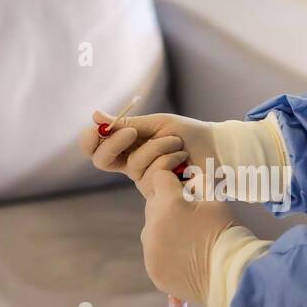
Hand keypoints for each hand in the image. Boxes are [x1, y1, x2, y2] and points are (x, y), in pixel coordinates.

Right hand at [79, 111, 217, 192]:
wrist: (215, 148)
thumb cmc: (188, 133)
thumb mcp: (157, 124)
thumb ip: (128, 124)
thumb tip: (95, 115)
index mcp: (127, 146)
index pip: (96, 147)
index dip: (90, 140)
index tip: (98, 128)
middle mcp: (130, 164)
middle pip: (102, 161)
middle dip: (114, 145)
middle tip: (132, 133)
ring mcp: (143, 179)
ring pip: (134, 164)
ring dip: (158, 148)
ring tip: (177, 143)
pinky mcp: (158, 191)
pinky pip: (152, 175)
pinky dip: (169, 160)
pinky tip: (183, 159)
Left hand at [140, 169, 236, 306]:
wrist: (229, 275)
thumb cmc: (226, 233)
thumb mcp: (216, 200)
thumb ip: (199, 184)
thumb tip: (190, 178)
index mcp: (168, 204)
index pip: (160, 178)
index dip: (173, 180)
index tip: (185, 186)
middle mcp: (152, 225)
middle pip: (153, 203)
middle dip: (167, 203)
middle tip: (190, 214)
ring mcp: (150, 250)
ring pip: (151, 228)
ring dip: (164, 227)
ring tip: (188, 239)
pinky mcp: (153, 269)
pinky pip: (153, 252)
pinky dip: (165, 251)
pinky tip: (185, 257)